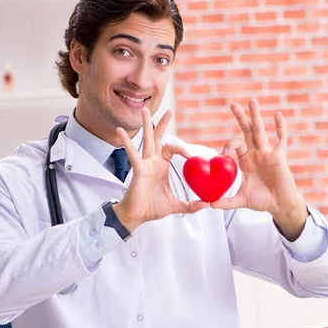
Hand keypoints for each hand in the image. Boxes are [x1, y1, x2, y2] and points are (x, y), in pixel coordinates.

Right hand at [113, 108, 207, 231]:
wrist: (136, 216)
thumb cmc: (152, 208)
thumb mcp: (176, 206)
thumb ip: (191, 205)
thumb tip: (206, 204)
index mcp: (161, 167)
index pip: (172, 150)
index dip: (182, 149)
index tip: (192, 155)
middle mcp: (153, 162)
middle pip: (158, 138)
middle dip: (162, 124)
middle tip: (169, 111)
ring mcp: (145, 164)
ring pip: (147, 140)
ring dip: (146, 125)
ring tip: (144, 110)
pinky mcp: (138, 170)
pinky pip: (132, 154)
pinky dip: (126, 142)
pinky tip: (120, 131)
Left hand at [210, 99, 307, 239]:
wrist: (279, 205)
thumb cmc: (262, 201)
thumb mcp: (241, 200)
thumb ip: (226, 202)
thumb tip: (209, 204)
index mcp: (245, 161)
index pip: (234, 146)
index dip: (227, 147)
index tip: (223, 155)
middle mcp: (255, 154)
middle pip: (246, 131)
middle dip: (240, 118)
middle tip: (232, 104)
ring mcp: (267, 153)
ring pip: (260, 131)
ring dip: (255, 116)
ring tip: (251, 102)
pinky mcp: (279, 156)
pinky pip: (280, 140)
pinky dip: (280, 128)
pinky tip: (277, 115)